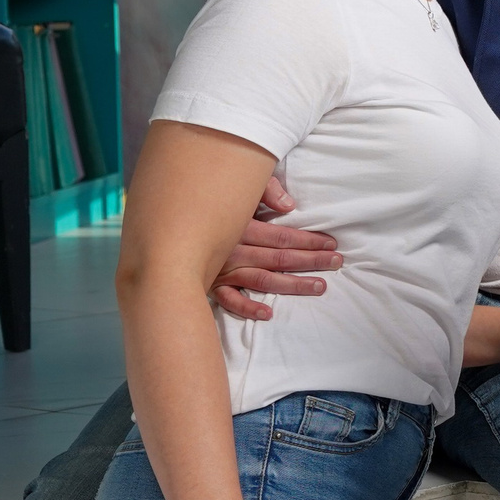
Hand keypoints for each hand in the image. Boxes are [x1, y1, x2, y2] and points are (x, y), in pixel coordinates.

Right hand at [211, 177, 340, 321]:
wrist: (162, 227)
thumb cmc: (205, 201)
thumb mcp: (235, 186)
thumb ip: (264, 190)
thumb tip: (289, 205)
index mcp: (240, 227)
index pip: (282, 237)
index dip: (309, 241)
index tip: (331, 244)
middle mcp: (232, 250)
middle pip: (279, 259)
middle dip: (311, 261)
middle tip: (337, 263)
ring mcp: (220, 270)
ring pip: (263, 281)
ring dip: (293, 285)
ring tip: (320, 286)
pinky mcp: (208, 284)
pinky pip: (228, 300)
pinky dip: (247, 308)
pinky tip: (268, 314)